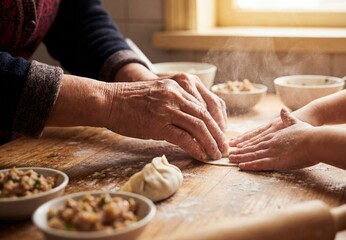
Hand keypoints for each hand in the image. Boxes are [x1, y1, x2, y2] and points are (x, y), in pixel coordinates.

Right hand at [105, 79, 227, 159]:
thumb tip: (193, 123)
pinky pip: (184, 138)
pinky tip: (201, 155)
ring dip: (210, 143)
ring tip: (216, 154)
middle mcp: (176, 95)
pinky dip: (195, 148)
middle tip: (224, 148)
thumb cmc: (131, 100)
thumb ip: (177, 104)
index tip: (221, 134)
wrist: (108, 101)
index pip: (206, 104)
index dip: (217, 122)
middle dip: (218, 134)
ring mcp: (167, 109)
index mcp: (178, 86)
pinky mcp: (158, 124)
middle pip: (205, 116)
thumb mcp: (159, 94)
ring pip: (198, 127)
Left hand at [229, 108, 316, 170]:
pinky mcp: (277, 161)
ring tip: (230, 159)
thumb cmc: (309, 132)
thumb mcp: (297, 123)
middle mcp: (271, 142)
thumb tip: (282, 110)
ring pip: (253, 155)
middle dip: (240, 150)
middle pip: (252, 147)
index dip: (246, 141)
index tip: (237, 143)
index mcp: (275, 134)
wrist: (316, 140)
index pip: (257, 138)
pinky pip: (260, 164)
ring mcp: (273, 151)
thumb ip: (288, 118)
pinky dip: (250, 165)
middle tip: (228, 153)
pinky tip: (242, 166)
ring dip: (241, 157)